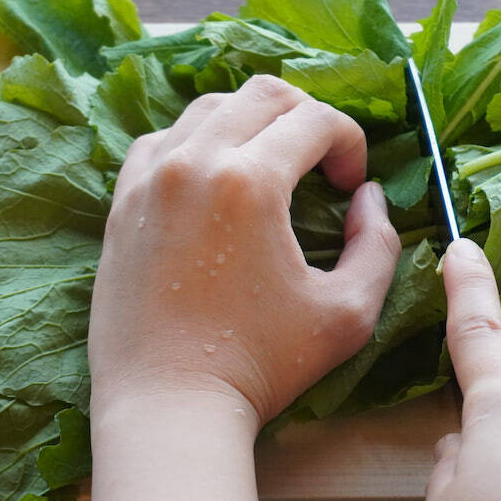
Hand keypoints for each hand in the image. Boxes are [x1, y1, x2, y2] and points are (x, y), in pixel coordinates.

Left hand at [86, 76, 400, 500]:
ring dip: (253, 122)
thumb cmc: (260, 367)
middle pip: (263, 94)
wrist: (168, 406)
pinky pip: (163, 139)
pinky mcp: (122, 202)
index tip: (352, 186)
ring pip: (209, 107)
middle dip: (307, 116)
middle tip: (323, 163)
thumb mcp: (349, 313)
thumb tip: (369, 197)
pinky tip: (214, 180)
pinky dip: (198, 142)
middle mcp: (194, 161)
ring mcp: (149, 178)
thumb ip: (378, 245)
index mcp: (251, 181)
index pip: (316, 119)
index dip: (350, 142)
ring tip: (272, 165)